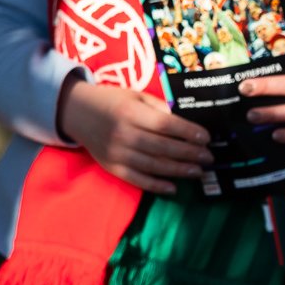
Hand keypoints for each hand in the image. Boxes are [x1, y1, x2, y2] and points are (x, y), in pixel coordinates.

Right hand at [58, 76, 211, 194]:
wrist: (76, 112)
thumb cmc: (112, 102)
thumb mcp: (136, 96)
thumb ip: (159, 109)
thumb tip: (185, 124)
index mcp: (131, 113)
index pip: (165, 125)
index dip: (188, 132)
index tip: (206, 138)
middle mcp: (124, 134)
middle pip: (163, 148)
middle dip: (190, 154)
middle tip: (208, 157)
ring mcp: (117, 153)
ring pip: (153, 166)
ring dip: (179, 171)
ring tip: (198, 171)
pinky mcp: (112, 167)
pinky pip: (137, 180)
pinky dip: (156, 186)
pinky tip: (173, 188)